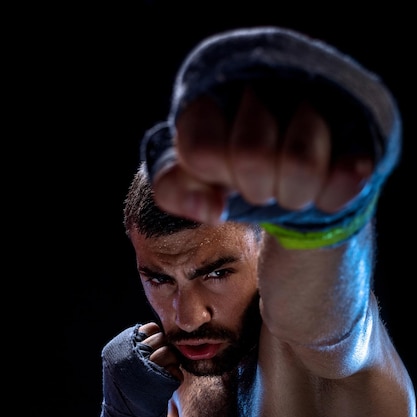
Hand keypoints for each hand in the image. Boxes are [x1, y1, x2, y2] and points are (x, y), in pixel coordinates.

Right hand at [98, 323, 180, 416]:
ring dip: (172, 363)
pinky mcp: (159, 383)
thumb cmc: (129, 391)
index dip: (155, 338)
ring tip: (164, 374)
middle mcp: (130, 356)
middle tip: (162, 364)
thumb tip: (162, 331)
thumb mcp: (125, 365)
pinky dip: (175, 377)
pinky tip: (166, 386)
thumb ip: (139, 346)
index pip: (149, 328)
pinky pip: (176, 371)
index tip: (153, 351)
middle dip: (166, 349)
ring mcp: (144, 369)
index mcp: (119, 348)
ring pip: (169, 353)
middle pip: (161, 339)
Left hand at [142, 28, 399, 227]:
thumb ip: (176, 188)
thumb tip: (210, 208)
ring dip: (293, 195)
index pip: (203, 149)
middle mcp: (269, 77)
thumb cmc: (235, 167)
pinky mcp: (362, 123)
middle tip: (262, 185)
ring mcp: (320, 94)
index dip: (215, 178)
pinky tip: (324, 191)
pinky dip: (332, 197)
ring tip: (293, 187)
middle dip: (254, 189)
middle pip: (251, 156)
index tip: (223, 177)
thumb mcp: (192, 176)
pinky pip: (350, 173)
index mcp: (216, 88)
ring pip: (300, 165)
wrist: (296, 168)